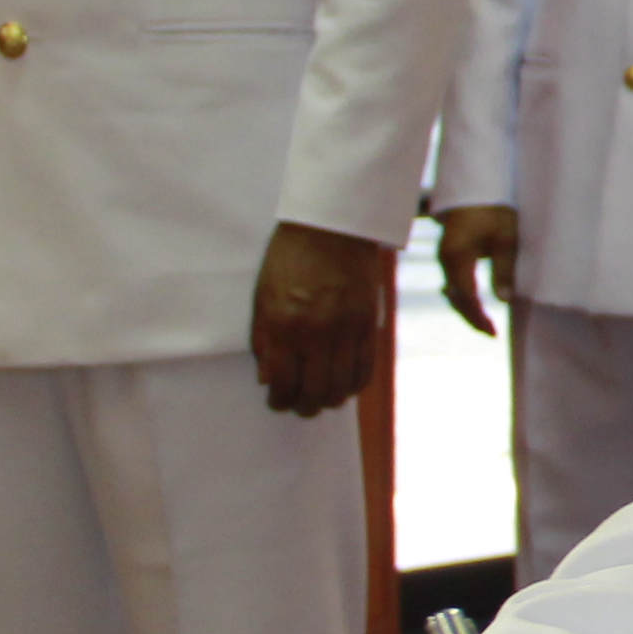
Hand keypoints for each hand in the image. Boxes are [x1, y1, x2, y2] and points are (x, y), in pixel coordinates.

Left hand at [249, 220, 391, 415]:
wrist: (332, 226)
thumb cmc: (290, 258)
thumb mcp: (263, 297)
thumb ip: (263, 341)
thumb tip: (268, 380)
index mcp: (285, 324)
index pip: (283, 383)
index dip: (279, 401)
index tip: (277, 402)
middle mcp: (318, 332)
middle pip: (315, 392)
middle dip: (304, 407)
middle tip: (299, 405)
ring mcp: (347, 329)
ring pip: (342, 387)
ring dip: (330, 400)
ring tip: (322, 397)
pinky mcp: (369, 324)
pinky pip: (366, 369)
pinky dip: (355, 385)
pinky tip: (344, 384)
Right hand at [435, 206, 519, 335]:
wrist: (477, 185)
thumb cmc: (494, 209)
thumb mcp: (505, 238)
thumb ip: (504, 269)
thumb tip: (504, 300)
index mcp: (457, 255)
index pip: (466, 296)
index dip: (478, 316)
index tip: (493, 331)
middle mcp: (445, 258)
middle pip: (455, 297)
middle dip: (472, 317)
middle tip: (491, 333)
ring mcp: (443, 256)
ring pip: (452, 291)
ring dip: (467, 308)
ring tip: (485, 324)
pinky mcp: (447, 253)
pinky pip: (452, 281)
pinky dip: (462, 296)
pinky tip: (473, 306)